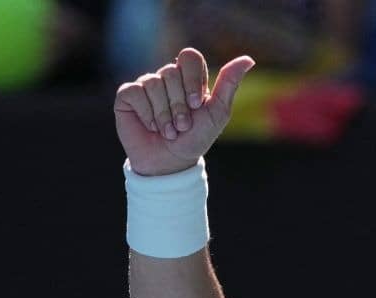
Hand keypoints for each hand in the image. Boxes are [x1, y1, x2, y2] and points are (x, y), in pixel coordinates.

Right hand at [114, 48, 254, 175]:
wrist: (172, 161)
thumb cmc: (196, 138)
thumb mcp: (218, 113)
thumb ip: (229, 84)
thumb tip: (248, 59)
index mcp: (190, 77)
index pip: (189, 57)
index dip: (192, 80)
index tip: (196, 105)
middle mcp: (167, 77)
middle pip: (170, 72)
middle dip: (179, 105)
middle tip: (183, 125)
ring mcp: (146, 84)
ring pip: (153, 83)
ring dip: (164, 114)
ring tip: (169, 131)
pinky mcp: (128, 95)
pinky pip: (135, 91)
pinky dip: (147, 113)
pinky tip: (151, 126)